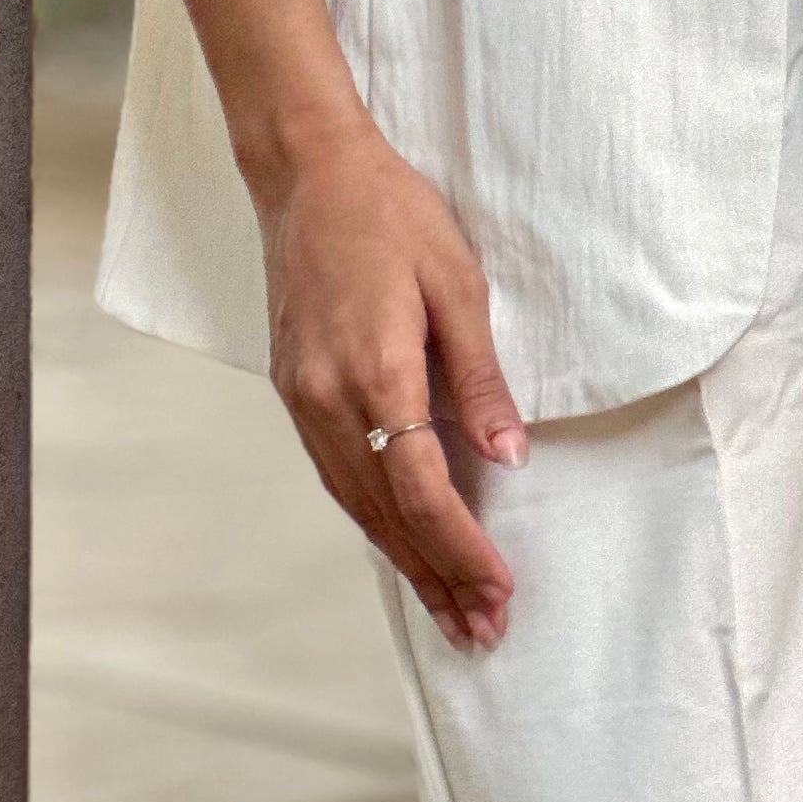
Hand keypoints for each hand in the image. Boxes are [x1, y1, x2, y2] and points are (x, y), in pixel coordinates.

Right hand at [255, 114, 529, 649]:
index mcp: (375, 372)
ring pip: (356, 504)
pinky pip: (336, 474)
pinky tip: (399, 542)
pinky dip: (372, 518)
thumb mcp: (456, 282)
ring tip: (448, 610)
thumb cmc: (389, 212)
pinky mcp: (292, 388)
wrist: (306, 169)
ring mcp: (303, 397)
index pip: (423, 491)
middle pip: (387, 514)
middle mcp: (328, 399)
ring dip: (404, 561)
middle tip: (483, 631)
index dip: (463, 550)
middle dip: (438, 577)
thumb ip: (480, 376)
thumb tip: (510, 455)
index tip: (500, 590)